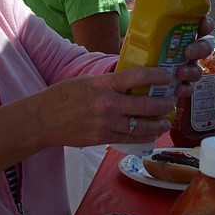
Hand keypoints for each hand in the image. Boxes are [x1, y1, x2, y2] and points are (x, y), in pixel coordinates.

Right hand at [35, 16, 214, 147]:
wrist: (43, 120)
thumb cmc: (63, 96)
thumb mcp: (87, 81)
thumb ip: (110, 81)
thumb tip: (132, 78)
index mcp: (103, 85)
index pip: (137, 76)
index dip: (157, 75)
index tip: (168, 75)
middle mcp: (107, 105)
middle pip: (145, 105)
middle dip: (163, 104)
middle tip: (172, 102)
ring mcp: (106, 124)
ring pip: (141, 126)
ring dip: (157, 124)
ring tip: (165, 122)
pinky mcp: (102, 139)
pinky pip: (129, 138)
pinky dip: (142, 136)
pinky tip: (150, 134)